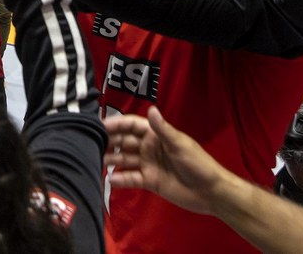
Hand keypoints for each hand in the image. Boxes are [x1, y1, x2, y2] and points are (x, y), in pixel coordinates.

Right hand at [103, 107, 231, 215]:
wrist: (211, 192)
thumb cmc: (198, 163)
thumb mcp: (180, 144)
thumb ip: (163, 129)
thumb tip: (151, 109)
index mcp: (156, 135)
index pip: (131, 126)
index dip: (116, 124)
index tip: (100, 126)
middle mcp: (149, 148)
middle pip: (124, 142)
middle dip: (109, 142)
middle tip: (91, 144)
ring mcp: (148, 165)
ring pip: (124, 160)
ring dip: (111, 160)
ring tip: (96, 162)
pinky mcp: (150, 181)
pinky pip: (131, 178)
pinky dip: (121, 179)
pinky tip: (111, 180)